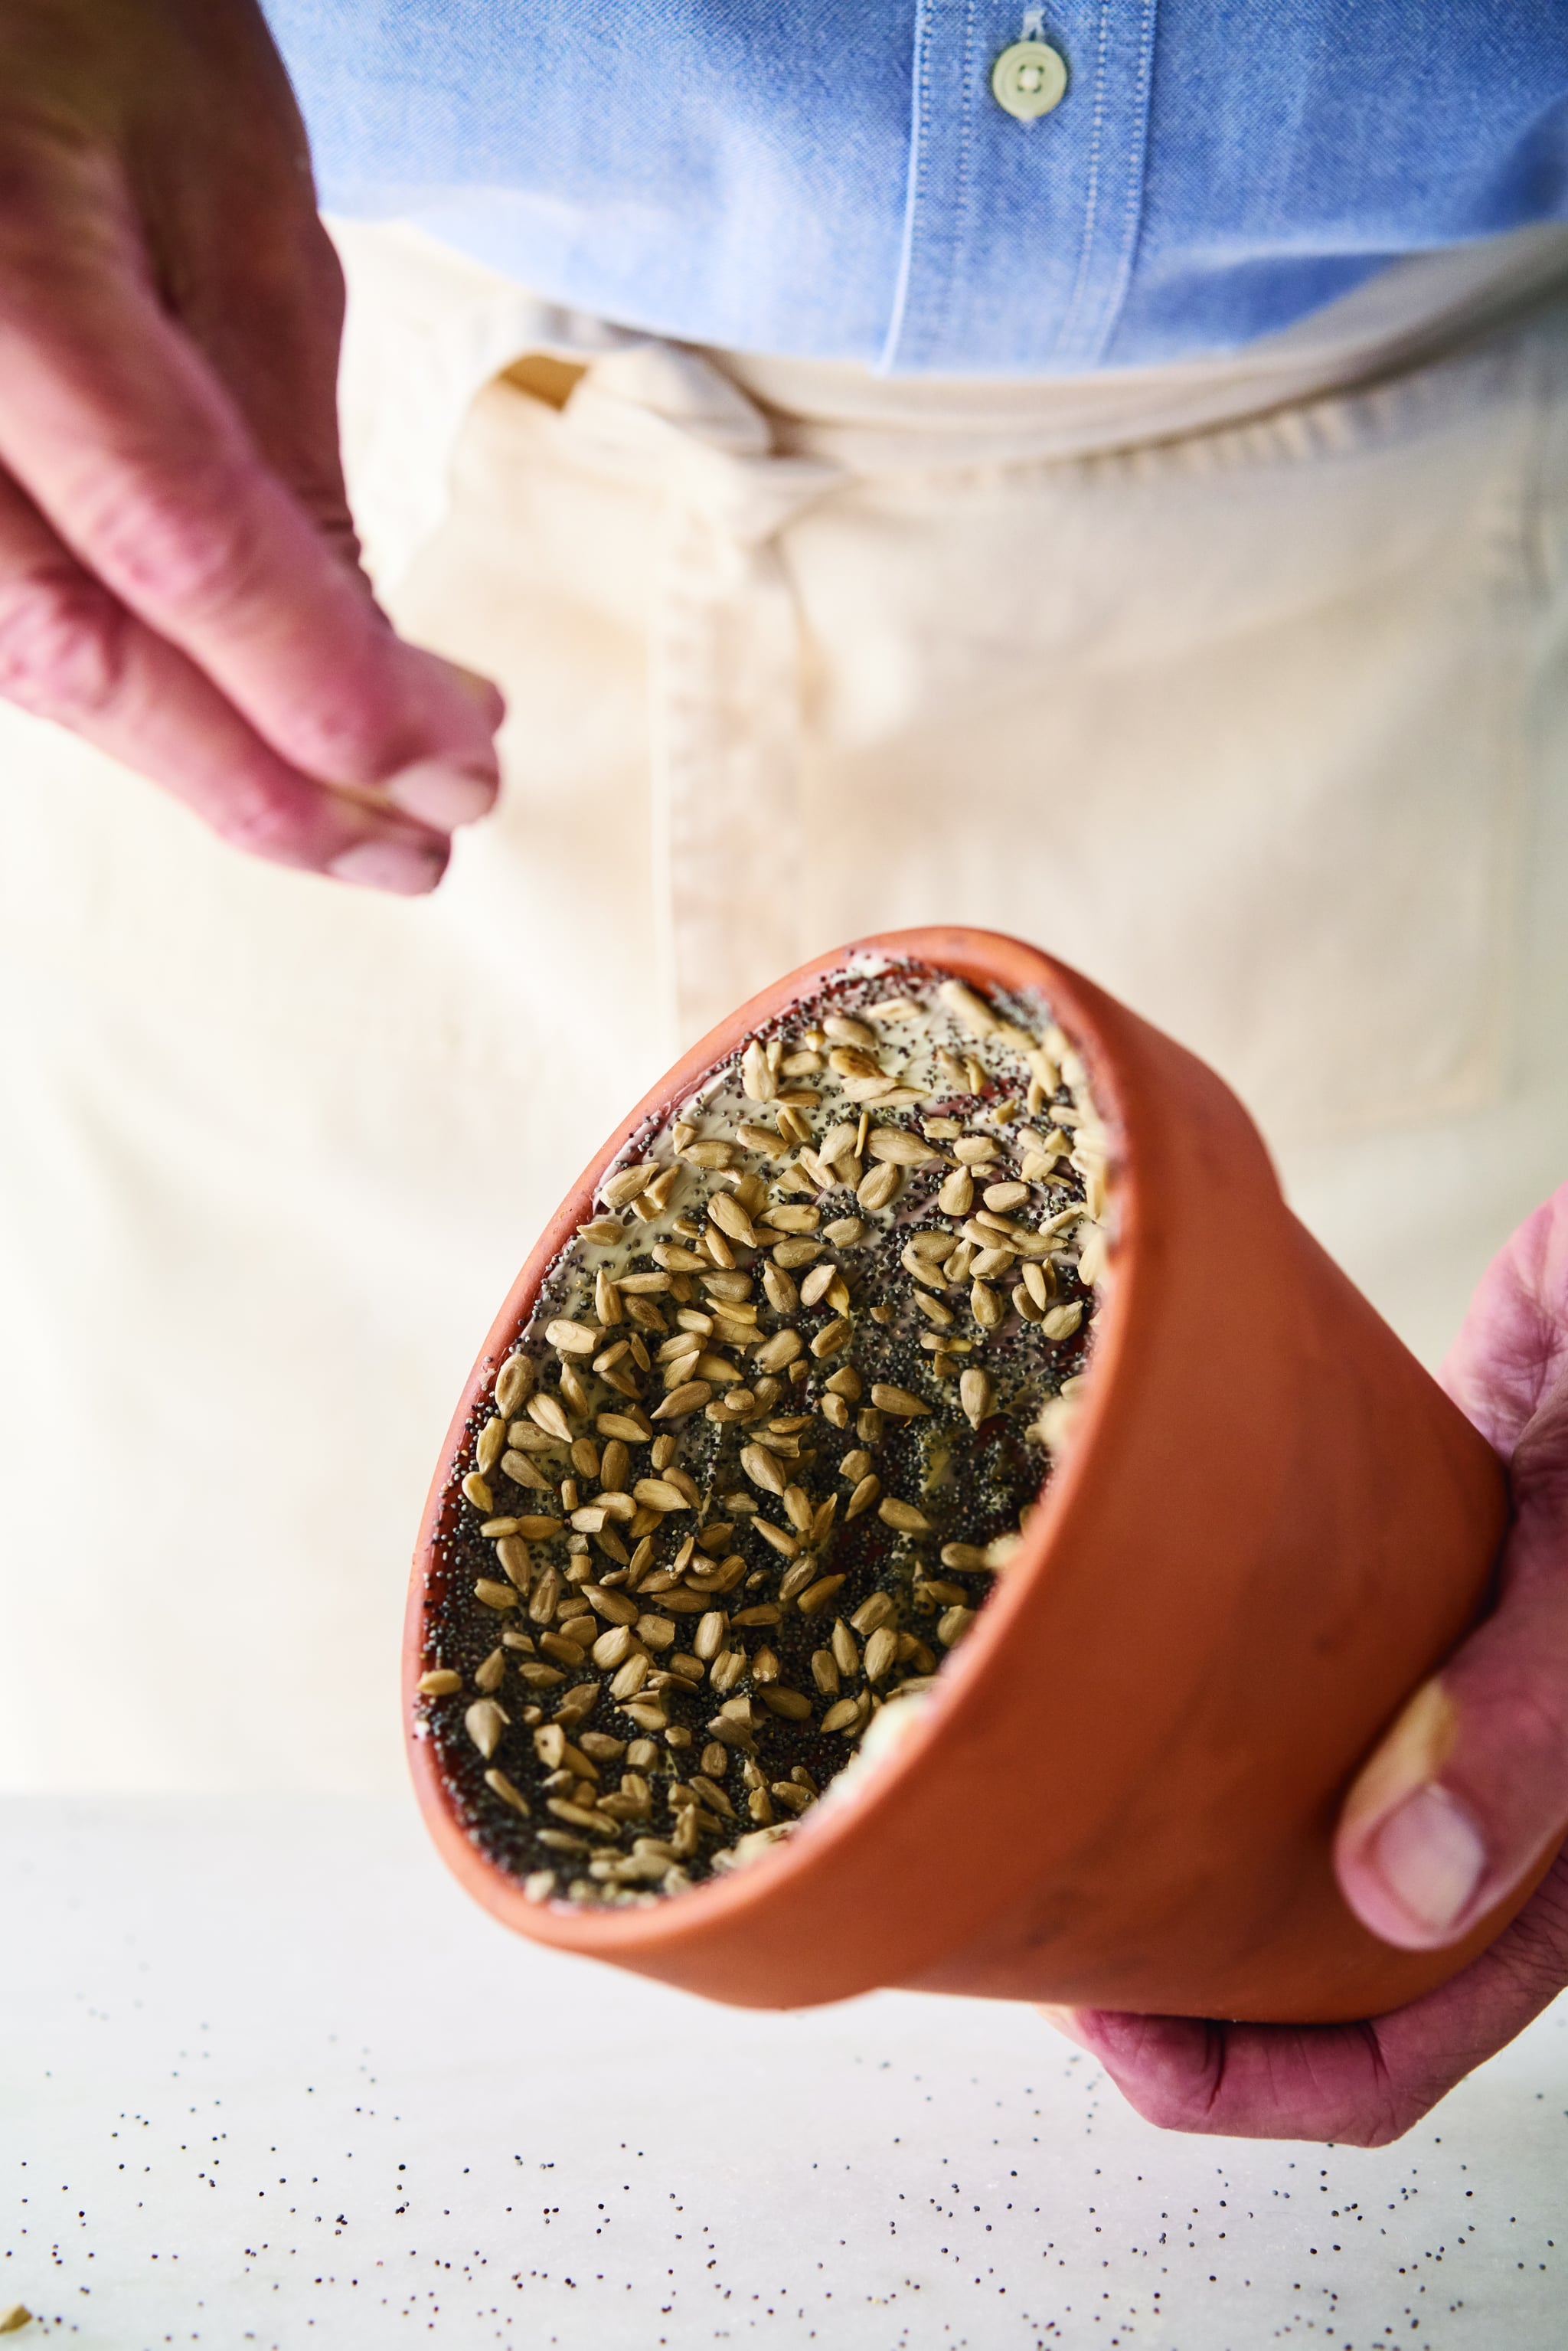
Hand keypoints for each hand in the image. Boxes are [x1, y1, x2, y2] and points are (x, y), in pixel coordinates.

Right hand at [0, 0, 502, 892]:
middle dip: (272, 786)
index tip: (461, 769)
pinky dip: (134, 694)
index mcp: (16, 293)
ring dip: (206, 763)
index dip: (332, 694)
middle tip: (421, 848)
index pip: (188, 557)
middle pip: (87, 660)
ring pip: (38, 671)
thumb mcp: (232, 199)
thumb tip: (360, 661)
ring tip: (355, 809)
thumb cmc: (89, 29)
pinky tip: (236, 729)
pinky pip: (9, 626)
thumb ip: (281, 439)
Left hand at [1047, 1183, 1567, 2142]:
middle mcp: (1496, 1772)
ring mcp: (1438, 1674)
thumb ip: (1525, 1723)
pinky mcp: (1389, 1572)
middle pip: (1320, 1944)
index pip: (1409, 2037)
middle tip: (1038, 1901)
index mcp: (1565, 1832)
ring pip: (1293, 1809)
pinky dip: (1193, 1683)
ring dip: (1175, 1825)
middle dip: (1183, 1961)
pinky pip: (1281, 1669)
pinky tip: (1102, 1656)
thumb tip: (1398, 1896)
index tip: (1105, 2027)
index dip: (1254, 2078)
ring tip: (1040, 1787)